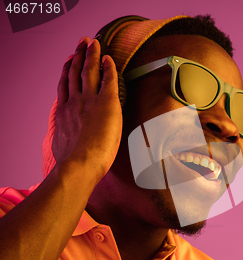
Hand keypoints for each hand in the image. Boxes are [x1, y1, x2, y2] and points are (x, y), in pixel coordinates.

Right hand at [52, 37, 121, 181]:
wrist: (81, 162)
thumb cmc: (74, 162)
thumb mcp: (62, 146)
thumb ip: (64, 136)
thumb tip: (64, 143)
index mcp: (64, 112)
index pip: (65, 85)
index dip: (66, 71)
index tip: (69, 61)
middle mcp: (75, 102)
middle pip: (75, 72)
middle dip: (79, 55)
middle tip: (81, 42)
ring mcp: (89, 100)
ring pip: (89, 71)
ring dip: (91, 55)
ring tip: (92, 43)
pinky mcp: (106, 102)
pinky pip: (109, 79)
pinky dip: (108, 67)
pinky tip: (109, 58)